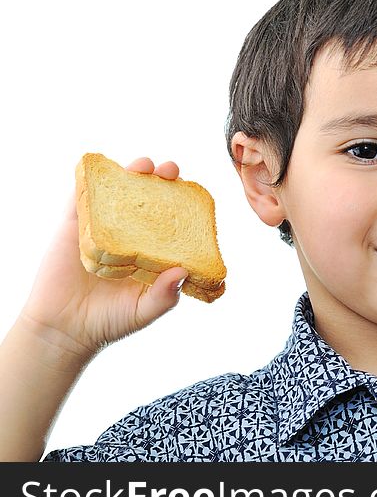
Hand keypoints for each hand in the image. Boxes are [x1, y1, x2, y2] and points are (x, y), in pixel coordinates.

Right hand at [18, 157, 188, 359]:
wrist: (64, 330)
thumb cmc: (111, 321)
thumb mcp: (145, 311)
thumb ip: (165, 296)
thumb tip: (182, 271)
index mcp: (153, 249)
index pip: (172, 218)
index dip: (183, 202)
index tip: (192, 189)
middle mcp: (131, 234)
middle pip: (148, 199)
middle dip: (161, 180)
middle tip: (169, 171)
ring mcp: (102, 227)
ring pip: (117, 192)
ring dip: (130, 173)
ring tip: (142, 166)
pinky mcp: (74, 227)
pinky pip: (80, 199)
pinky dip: (87, 181)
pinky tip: (98, 171)